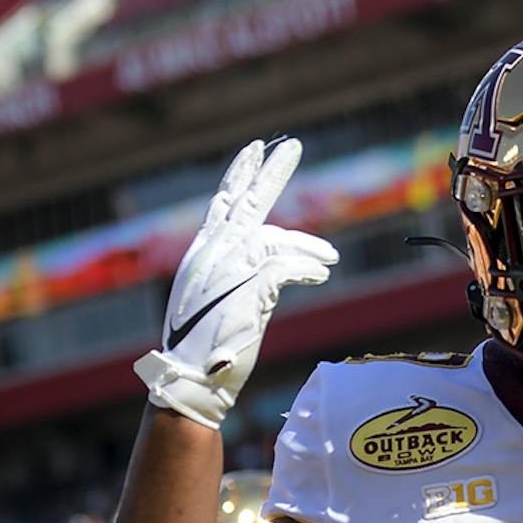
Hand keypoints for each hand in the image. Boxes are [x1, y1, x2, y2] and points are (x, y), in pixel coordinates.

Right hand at [133, 138, 337, 427]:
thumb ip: (239, 275)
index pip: (223, 204)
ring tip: (330, 259)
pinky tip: (321, 274)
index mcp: (203, 253)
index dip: (239, 175)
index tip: (254, 149)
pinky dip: (308, 268)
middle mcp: (213, 253)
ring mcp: (230, 268)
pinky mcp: (249, 286)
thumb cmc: (205, 350)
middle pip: (246, 201)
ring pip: (277, 239)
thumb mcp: (220, 301)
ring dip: (309, 247)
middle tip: (291, 143)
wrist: (193, 378)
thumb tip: (270, 264)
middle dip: (270, 172)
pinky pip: (287, 266)